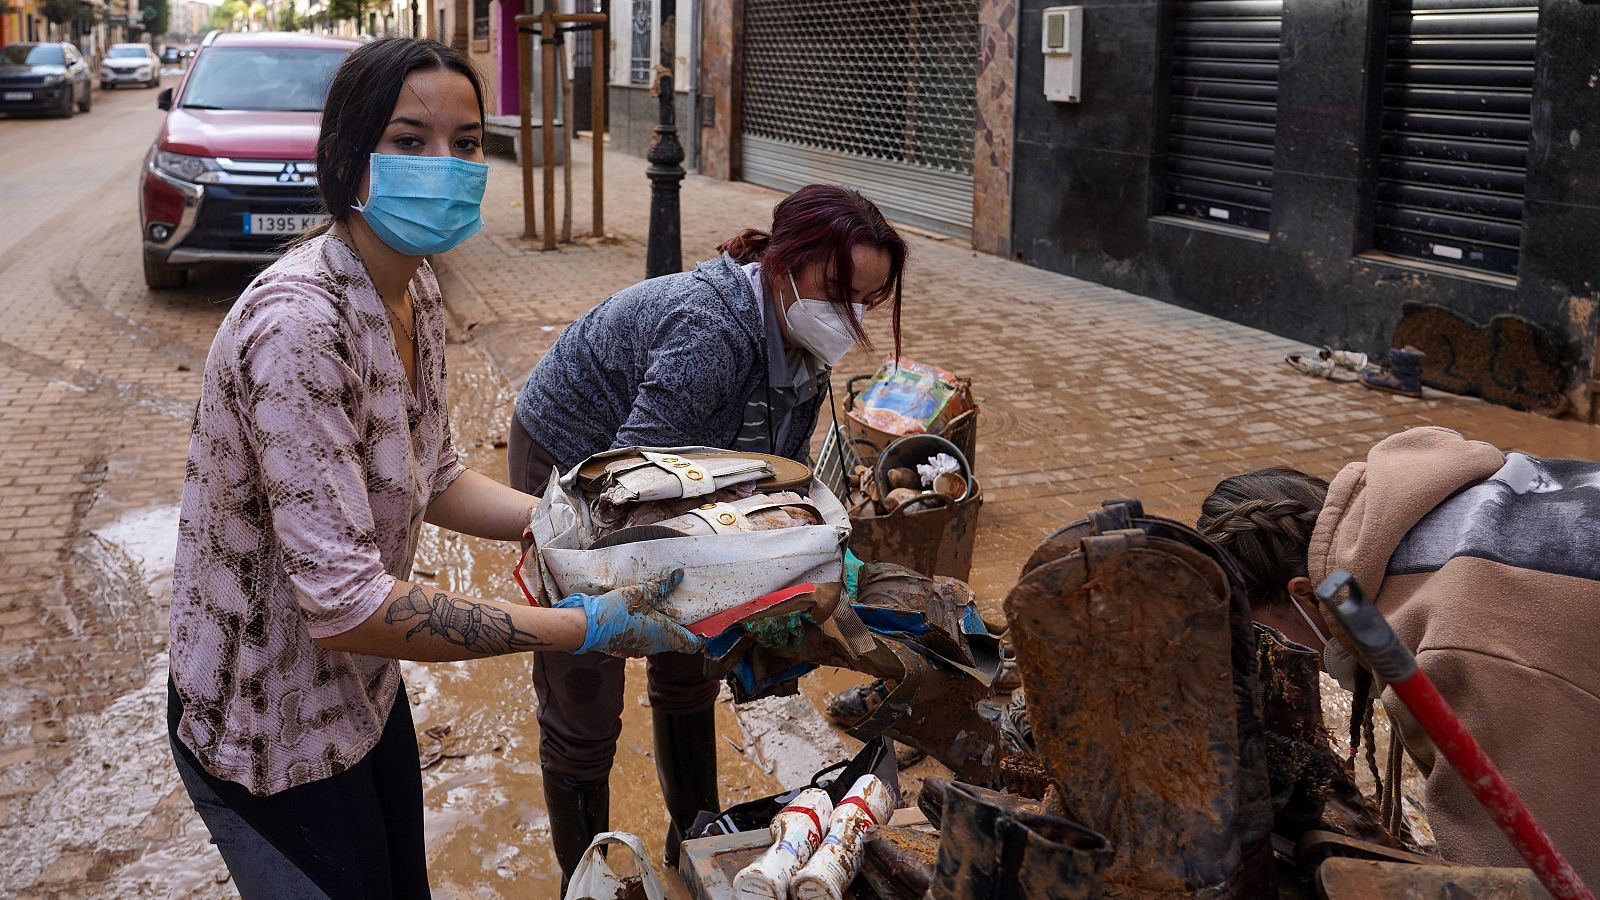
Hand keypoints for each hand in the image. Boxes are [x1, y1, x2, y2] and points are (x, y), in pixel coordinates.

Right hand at [554, 569, 704, 656]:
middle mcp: (655, 646)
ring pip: (660, 641)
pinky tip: (640, 617)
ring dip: (663, 628)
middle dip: (681, 627)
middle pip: (676, 641)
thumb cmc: (616, 609)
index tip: (702, 623)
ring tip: (659, 609)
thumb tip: (679, 575)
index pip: (691, 644)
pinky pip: (645, 642)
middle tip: (680, 609)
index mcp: (664, 634)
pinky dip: (648, 631)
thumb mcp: (640, 592)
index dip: (700, 635)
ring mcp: (640, 650)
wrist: (586, 627)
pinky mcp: (627, 649)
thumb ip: (661, 586)